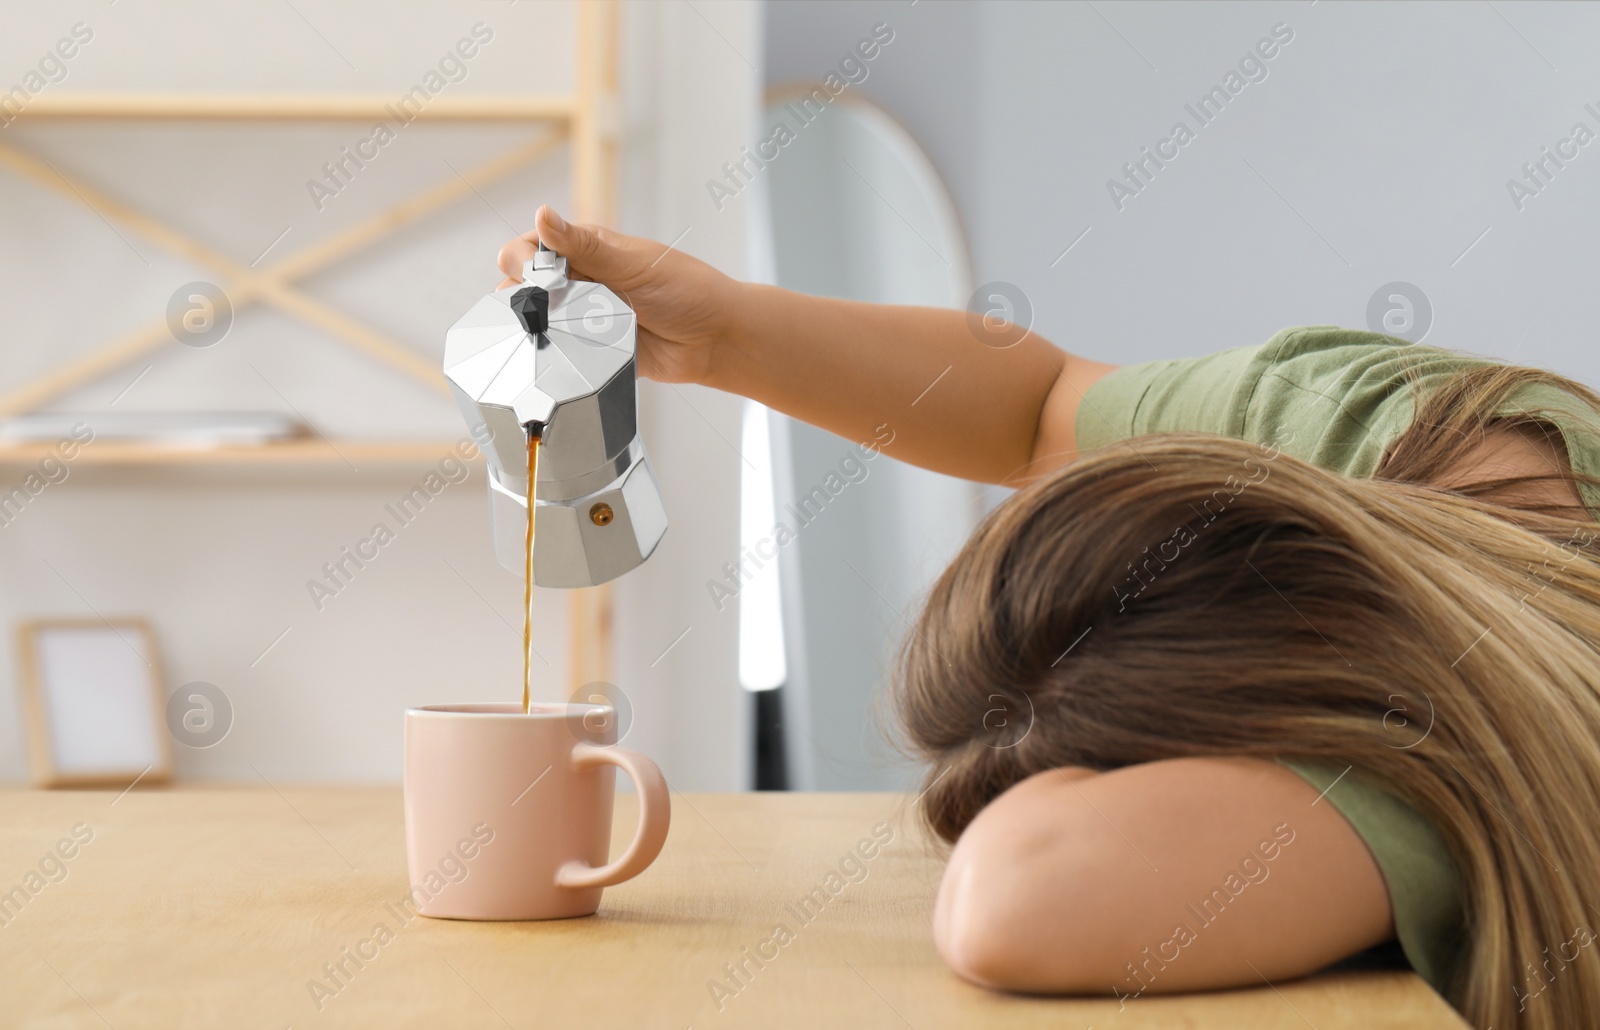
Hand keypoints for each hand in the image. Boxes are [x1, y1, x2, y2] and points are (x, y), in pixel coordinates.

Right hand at [497, 206, 738, 384]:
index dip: (523, 260)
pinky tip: (561, 355)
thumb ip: (583, 246)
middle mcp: (580, 283)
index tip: (535, 276)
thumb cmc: (686, 291)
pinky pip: (561, 355)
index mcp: (586, 250)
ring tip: (552, 332)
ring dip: (537, 328)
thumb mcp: (632, 264)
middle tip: (545, 308)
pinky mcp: (592, 351)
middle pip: (526, 287)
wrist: (716, 340)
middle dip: (525, 297)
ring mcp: (584, 319)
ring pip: (538, 323)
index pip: (531, 248)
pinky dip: (556, 356)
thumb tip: (543, 214)